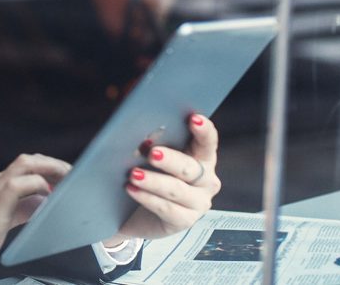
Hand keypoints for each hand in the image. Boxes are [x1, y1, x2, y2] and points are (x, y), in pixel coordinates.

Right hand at [0, 153, 69, 284]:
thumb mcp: (1, 222)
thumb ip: (21, 209)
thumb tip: (44, 202)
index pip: (23, 167)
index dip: (48, 168)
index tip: (65, 178)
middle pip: (27, 160)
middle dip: (54, 164)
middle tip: (73, 176)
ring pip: (24, 165)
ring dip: (51, 169)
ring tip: (68, 180)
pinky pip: (17, 185)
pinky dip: (37, 185)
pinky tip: (48, 195)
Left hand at [115, 112, 220, 240]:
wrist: (135, 213)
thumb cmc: (148, 175)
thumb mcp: (151, 158)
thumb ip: (152, 145)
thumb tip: (141, 135)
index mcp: (202, 158)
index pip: (207, 142)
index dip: (203, 131)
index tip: (193, 119)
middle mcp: (206, 181)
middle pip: (190, 167)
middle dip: (171, 159)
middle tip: (152, 153)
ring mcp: (198, 203)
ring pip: (177, 190)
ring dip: (154, 181)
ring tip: (133, 174)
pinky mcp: (185, 221)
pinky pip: (167, 209)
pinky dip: (147, 198)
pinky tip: (132, 190)